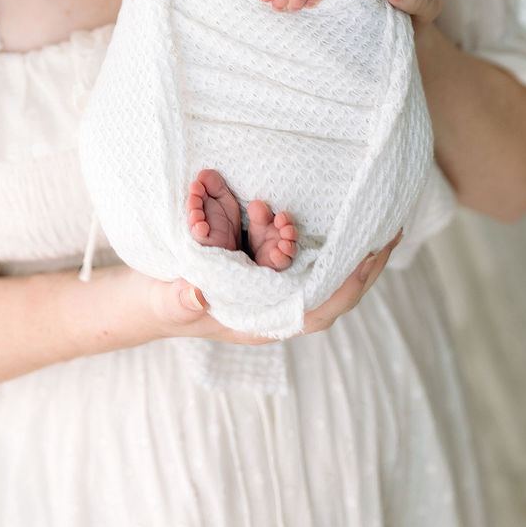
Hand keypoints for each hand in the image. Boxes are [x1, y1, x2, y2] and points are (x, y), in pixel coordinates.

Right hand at [142, 231, 402, 343]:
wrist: (138, 302)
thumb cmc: (157, 306)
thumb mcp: (167, 302)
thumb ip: (182, 299)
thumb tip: (198, 294)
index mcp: (264, 321)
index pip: (322, 307)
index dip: (352, 281)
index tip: (377, 252)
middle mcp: (273, 304)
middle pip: (328, 283)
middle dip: (356, 255)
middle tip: (386, 223)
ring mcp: (266, 283)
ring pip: (309, 261)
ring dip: (318, 234)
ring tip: (327, 208)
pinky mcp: (254, 263)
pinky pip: (286, 246)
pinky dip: (288, 225)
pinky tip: (283, 205)